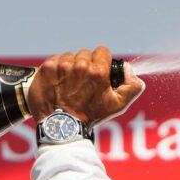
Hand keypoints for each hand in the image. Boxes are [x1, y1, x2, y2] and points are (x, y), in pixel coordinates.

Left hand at [28, 47, 143, 125]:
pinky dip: (57, 69)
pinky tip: (58, 83)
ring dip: (71, 67)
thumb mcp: (117, 105)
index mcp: (99, 71)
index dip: (102, 63)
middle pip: (86, 54)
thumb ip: (132, 86)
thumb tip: (129, 69)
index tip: (97, 74)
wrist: (62, 126)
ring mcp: (62, 66)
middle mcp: (80, 65)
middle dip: (86, 65)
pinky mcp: (47, 68)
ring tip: (70, 84)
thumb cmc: (90, 116)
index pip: (103, 52)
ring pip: (70, 56)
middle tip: (83, 83)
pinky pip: (55, 60)